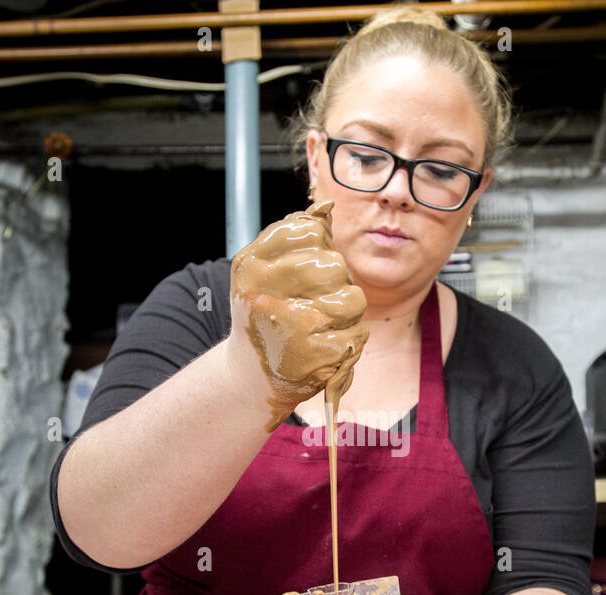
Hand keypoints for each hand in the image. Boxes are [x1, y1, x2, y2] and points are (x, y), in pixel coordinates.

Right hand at [229, 199, 368, 428]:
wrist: (248, 376)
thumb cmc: (265, 312)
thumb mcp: (264, 269)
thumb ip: (293, 235)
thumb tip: (326, 207)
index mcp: (252, 265)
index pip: (308, 232)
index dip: (319, 247)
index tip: (306, 268)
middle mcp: (265, 294)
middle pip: (335, 266)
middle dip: (336, 282)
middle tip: (318, 300)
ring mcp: (289, 328)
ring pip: (353, 300)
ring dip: (347, 313)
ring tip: (323, 324)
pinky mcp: (312, 359)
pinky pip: (357, 334)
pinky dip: (348, 341)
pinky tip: (324, 348)